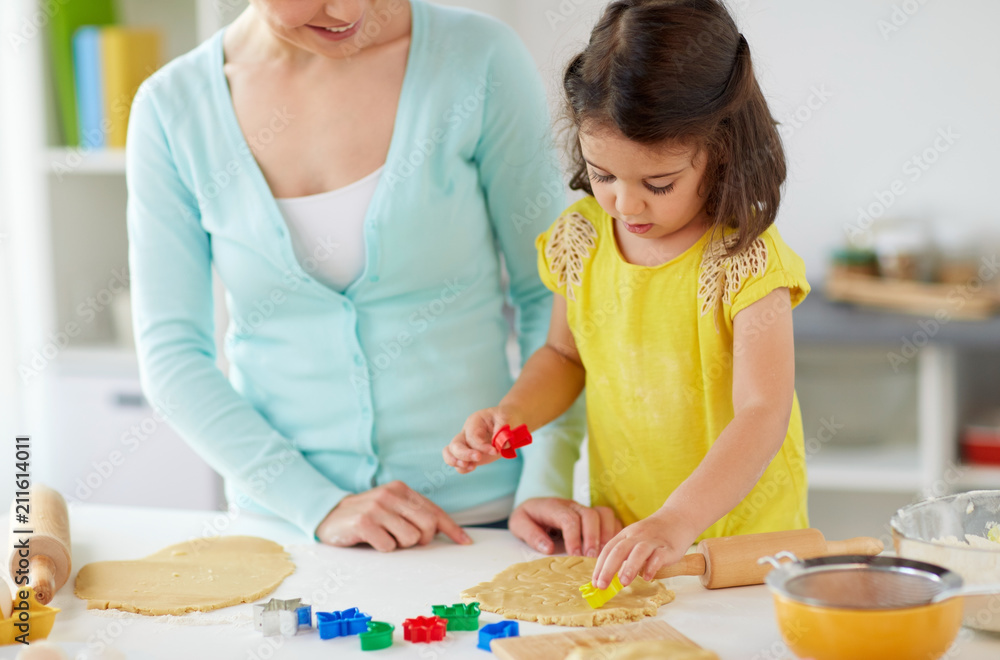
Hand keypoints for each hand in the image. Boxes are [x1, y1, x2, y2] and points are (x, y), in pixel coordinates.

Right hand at [315, 481, 472, 551]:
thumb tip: (448, 533)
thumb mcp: (392, 509)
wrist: (330, 517)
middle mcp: (391, 494)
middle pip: (427, 526)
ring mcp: (377, 507)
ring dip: (398, 545)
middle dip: (421, 540)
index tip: (465, 542)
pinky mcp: (364, 522)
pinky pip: (388, 546)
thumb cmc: (368, 517)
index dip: (452, 528)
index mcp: (402, 489)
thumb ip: (415, 515)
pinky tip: (371, 540)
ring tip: (384, 537)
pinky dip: (382, 548)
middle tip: (403, 540)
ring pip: (410, 539)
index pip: (434, 511)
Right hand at [443, 406, 520, 473]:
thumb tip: (502, 445)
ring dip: (457, 462)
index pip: (472, 436)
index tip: (495, 451)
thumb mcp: (506, 418)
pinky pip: (458, 464)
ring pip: (449, 453)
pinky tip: (473, 467)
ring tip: (471, 466)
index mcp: (474, 422)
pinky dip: (462, 468)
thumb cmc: (505, 418)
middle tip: (479, 458)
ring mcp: (466, 445)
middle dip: (464, 454)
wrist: (508, 422)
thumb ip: (503, 431)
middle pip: (455, 444)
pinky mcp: (469, 455)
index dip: (482, 446)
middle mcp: (466, 433)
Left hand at [509, 497, 621, 556]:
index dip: (573, 537)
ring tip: (604, 554)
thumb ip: (530, 534)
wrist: (533, 506)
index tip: (574, 554)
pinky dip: (614, 532)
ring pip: (604, 514)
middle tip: (592, 558)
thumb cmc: (528, 518)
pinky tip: (611, 550)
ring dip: (607, 534)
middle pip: (590, 515)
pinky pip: (610, 519)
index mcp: (554, 507)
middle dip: (593, 537)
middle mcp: (572, 506)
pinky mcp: (593, 515)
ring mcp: (584, 509)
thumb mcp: (518, 524)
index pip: (569, 518)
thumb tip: (547, 547)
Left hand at [592, 508, 699, 588]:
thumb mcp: (634, 540)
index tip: (595, 583)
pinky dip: (652, 566)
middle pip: (619, 550)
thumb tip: (608, 578)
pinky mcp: (668, 548)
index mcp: (626, 535)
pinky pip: (658, 556)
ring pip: (638, 552)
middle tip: (601, 586)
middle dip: (608, 569)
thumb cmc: (653, 535)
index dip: (600, 566)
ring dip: (629, 567)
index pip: (608, 549)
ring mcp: (652, 541)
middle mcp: (636, 536)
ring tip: (623, 583)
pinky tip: (647, 577)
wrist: (678, 518)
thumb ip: (624, 556)